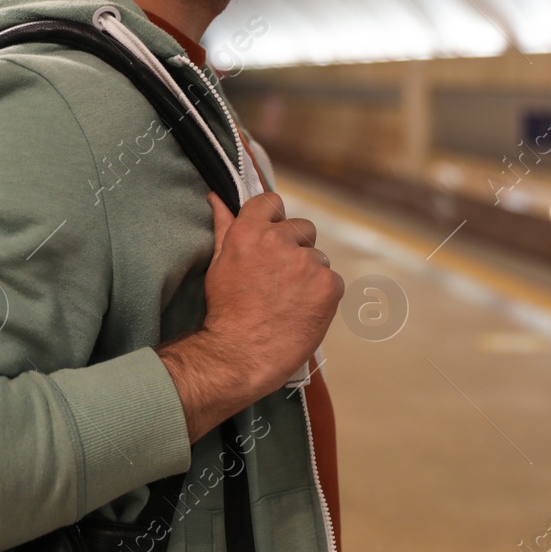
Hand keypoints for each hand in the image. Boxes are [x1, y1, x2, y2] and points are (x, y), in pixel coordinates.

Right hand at [156, 192, 343, 442]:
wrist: (241, 354)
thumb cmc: (225, 311)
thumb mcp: (218, 264)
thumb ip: (224, 226)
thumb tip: (217, 197)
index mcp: (250, 231)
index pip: (272, 202)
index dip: (275, 220)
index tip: (272, 238)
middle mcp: (280, 240)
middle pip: (302, 229)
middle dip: (295, 249)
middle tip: (280, 279)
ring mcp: (307, 262)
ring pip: (318, 258)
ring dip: (309, 274)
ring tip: (290, 300)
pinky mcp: (328, 285)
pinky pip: (333, 281)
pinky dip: (323, 295)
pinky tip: (304, 311)